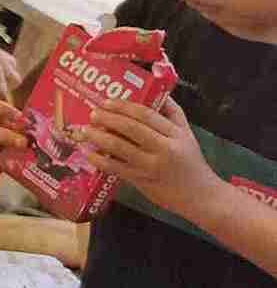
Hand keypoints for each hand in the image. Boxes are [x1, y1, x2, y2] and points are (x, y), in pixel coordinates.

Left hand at [87, 99, 215, 213]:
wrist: (202, 197)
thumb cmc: (191, 162)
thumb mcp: (187, 134)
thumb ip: (173, 112)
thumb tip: (157, 90)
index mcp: (176, 134)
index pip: (146, 115)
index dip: (123, 106)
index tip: (107, 102)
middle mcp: (165, 148)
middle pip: (131, 128)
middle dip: (108, 118)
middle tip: (93, 113)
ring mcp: (152, 166)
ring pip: (120, 147)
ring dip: (99, 137)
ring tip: (86, 130)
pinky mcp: (143, 181)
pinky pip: (116, 168)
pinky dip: (100, 160)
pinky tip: (89, 153)